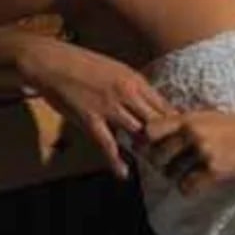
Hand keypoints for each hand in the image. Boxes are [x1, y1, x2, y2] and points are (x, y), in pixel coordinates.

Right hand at [15, 35, 174, 180]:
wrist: (52, 61)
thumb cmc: (82, 63)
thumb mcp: (116, 69)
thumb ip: (133, 87)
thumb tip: (148, 102)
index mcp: (136, 80)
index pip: (165, 106)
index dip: (176, 124)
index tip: (183, 138)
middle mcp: (127, 94)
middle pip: (158, 122)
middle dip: (167, 141)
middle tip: (173, 157)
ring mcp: (110, 107)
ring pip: (138, 134)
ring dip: (146, 150)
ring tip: (154, 165)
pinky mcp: (90, 119)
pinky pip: (108, 145)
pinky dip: (116, 161)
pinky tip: (123, 173)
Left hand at [139, 110, 234, 196]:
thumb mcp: (212, 118)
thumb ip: (187, 125)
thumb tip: (162, 135)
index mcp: (190, 118)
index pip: (150, 130)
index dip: (149, 142)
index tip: (157, 149)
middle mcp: (193, 133)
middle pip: (157, 156)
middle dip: (162, 165)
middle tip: (174, 168)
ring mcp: (203, 152)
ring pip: (171, 174)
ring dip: (178, 178)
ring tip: (192, 174)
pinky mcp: (214, 170)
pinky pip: (187, 186)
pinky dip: (191, 188)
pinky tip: (202, 183)